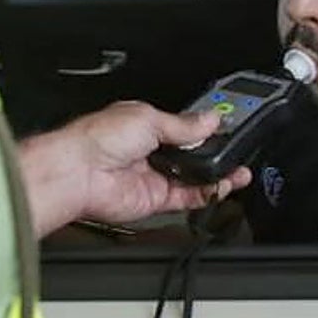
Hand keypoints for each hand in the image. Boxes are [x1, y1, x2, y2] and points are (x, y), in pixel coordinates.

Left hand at [17, 101, 251, 237]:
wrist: (79, 172)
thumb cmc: (98, 138)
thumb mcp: (148, 118)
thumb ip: (183, 125)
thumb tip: (210, 120)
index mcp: (144, 123)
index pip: (182, 125)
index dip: (204, 128)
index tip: (226, 127)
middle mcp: (149, 150)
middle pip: (190, 153)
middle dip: (213, 152)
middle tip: (237, 150)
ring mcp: (152, 175)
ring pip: (193, 177)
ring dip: (216, 174)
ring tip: (238, 170)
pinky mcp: (154, 199)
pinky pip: (187, 197)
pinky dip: (207, 193)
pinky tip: (222, 185)